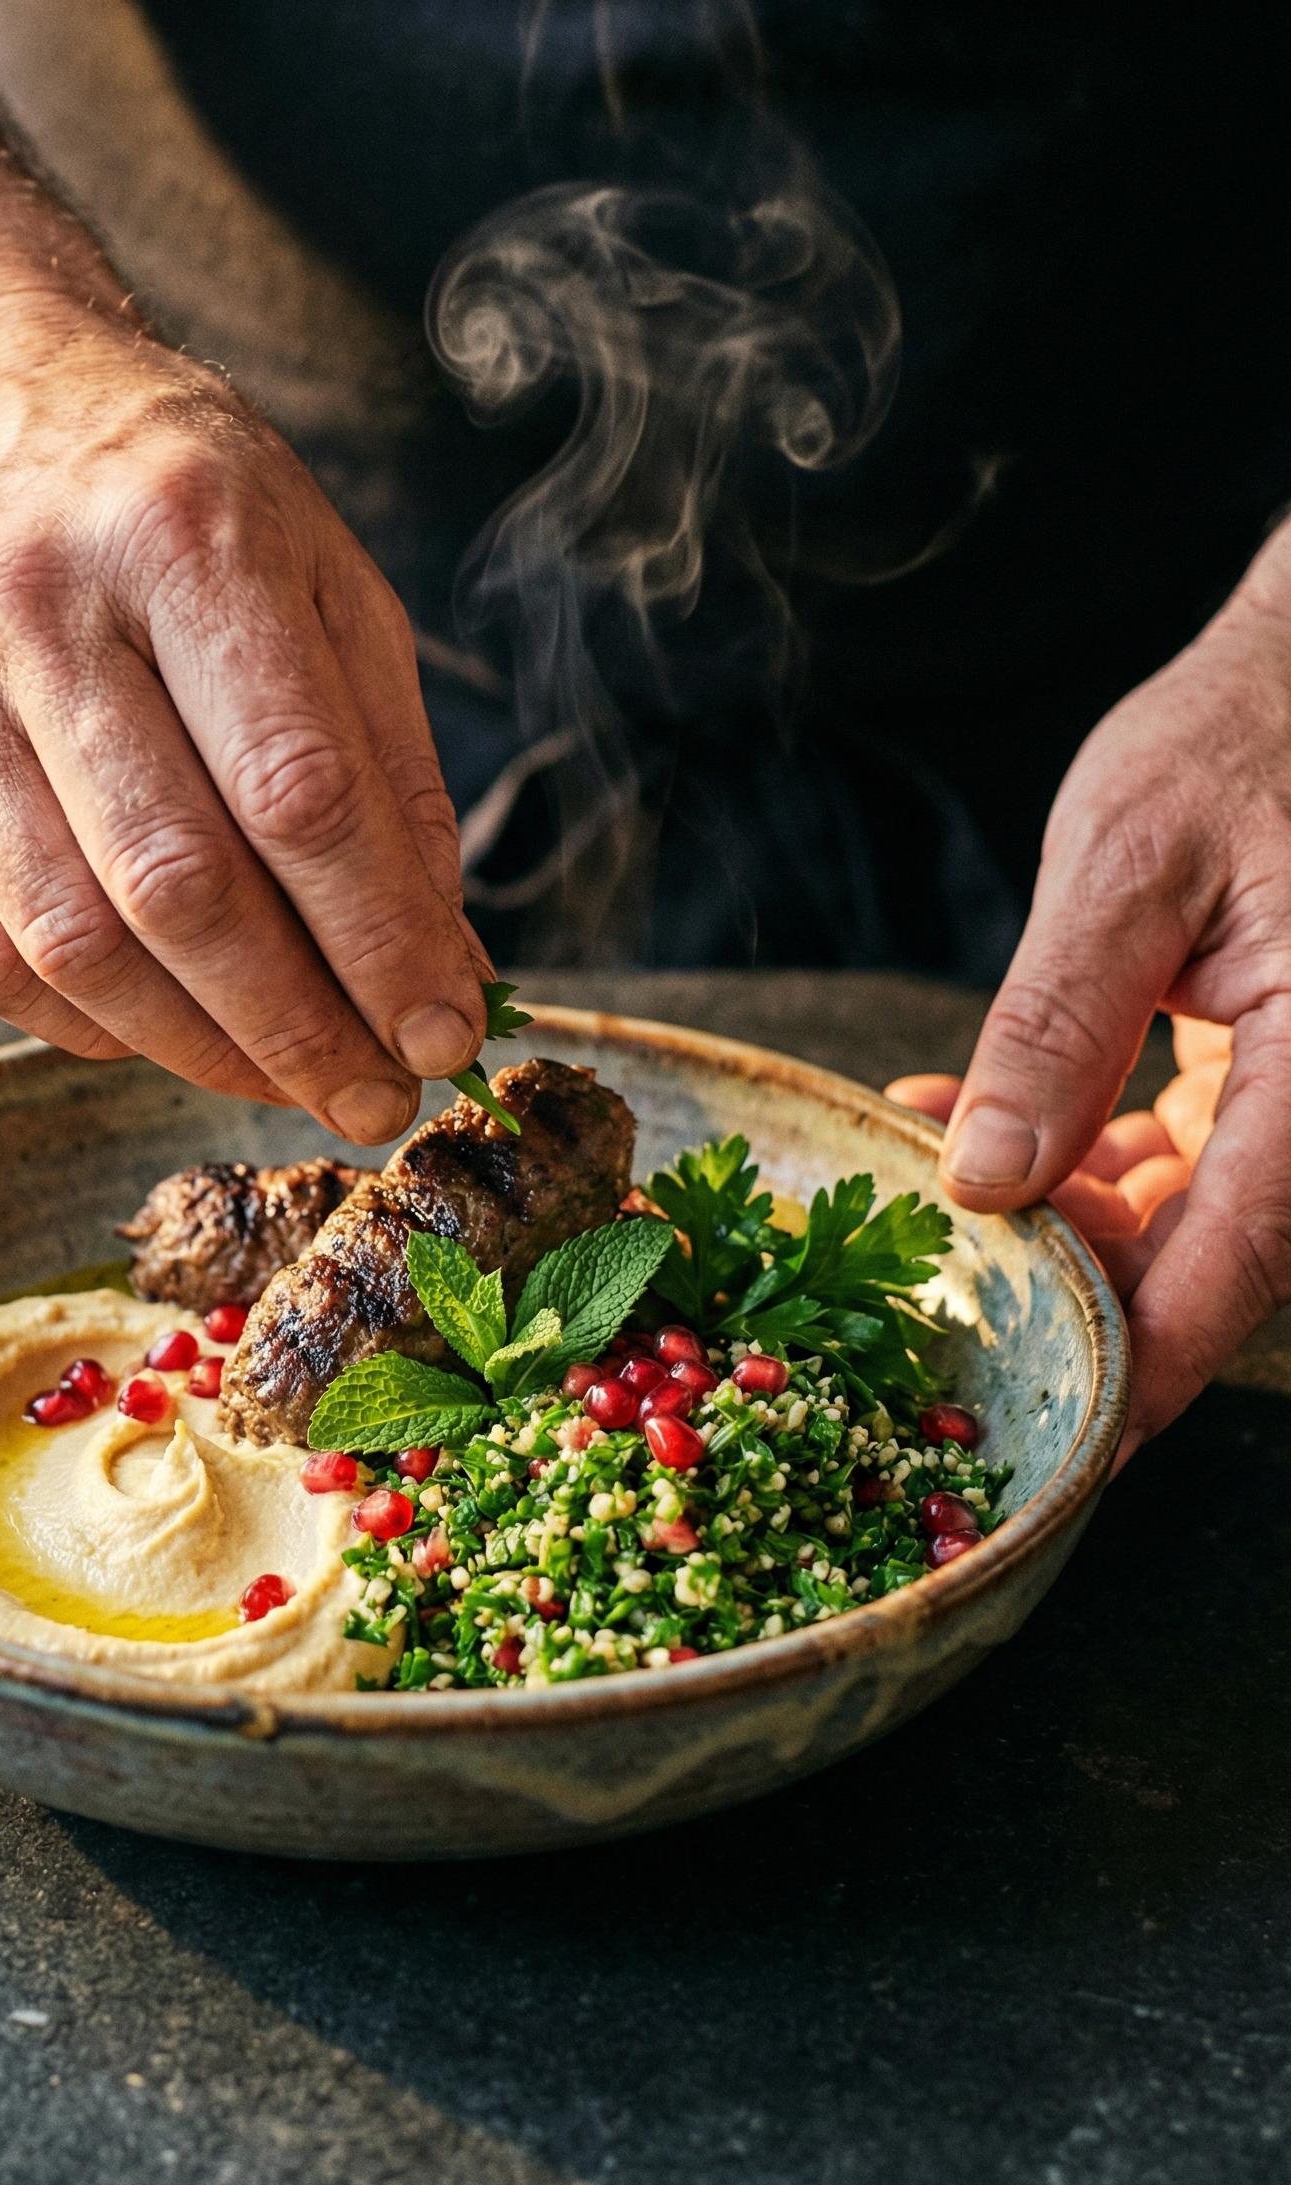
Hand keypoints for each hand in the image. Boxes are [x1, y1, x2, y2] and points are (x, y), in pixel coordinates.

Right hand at [0, 302, 489, 1145]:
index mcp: (186, 537)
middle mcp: (44, 613)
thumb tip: (440, 955)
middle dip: (298, 1026)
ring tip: (294, 1082)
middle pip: (179, 887)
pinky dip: (93, 1026)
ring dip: (201, 1048)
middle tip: (380, 1099)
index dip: (380, 939)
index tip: (444, 1033)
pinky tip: (172, 1033)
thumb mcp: (321, 573)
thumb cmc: (174, 495)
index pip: (297, 791)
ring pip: (72, 942)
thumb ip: (387, 762)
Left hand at [887, 526, 1290, 1461]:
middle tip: (934, 1280)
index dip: (1144, 1368)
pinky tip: (975, 1128)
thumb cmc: (1244, 738)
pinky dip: (1083, 1161)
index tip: (1059, 1446)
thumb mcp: (1128, 864)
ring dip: (1063, 1220)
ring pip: (1194, 1221)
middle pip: (1215, 1257)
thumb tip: (984, 1182)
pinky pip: (1188, 1164)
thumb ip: (1057, 1026)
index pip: (1238, 1260)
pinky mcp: (1278, 1079)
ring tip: (929, 1177)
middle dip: (1073, 1282)